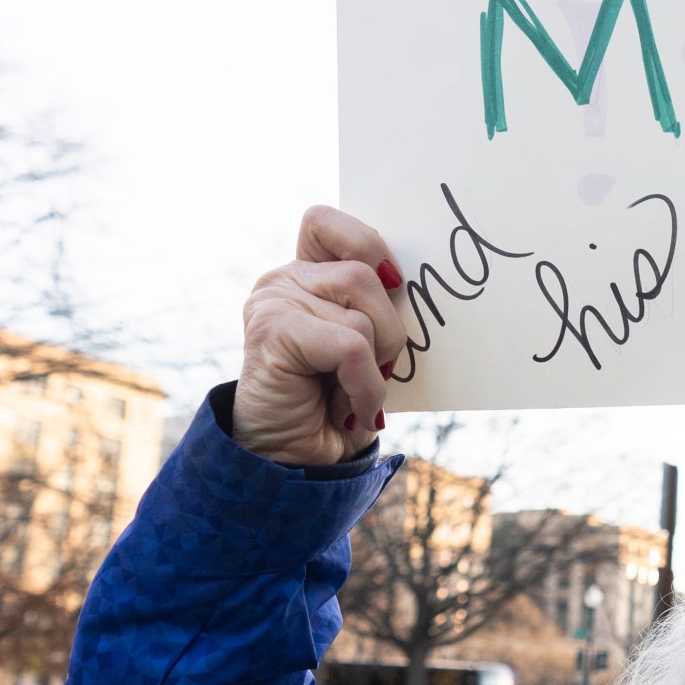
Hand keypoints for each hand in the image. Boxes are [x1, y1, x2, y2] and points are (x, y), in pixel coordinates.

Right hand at [235, 207, 408, 467]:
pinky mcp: (272, 331)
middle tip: (376, 369)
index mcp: (306, 274)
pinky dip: (364, 384)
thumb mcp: (367, 346)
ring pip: (361, 314)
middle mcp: (283, 280)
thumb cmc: (337, 404)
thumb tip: (413, 285)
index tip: (392, 282)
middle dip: (389, 329)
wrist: (295, 462)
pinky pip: (350, 346)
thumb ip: (377, 307)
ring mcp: (273, 303)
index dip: (366, 243)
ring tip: (354, 392)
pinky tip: (350, 407)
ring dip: (377, 364)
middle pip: (364, 272)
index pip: (325, 222)